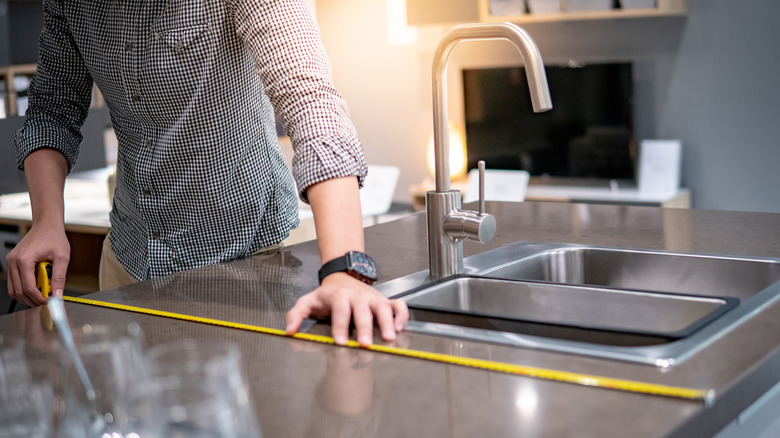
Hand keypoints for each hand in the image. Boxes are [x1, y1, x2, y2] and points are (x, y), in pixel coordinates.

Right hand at [6, 223, 69, 305]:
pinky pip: (14, 282)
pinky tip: (36, 289)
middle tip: (45, 301)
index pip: (28, 287)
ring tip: (41, 296)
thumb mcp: (62, 257)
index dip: (38, 298)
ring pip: (13, 289)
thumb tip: (57, 294)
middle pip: (18, 290)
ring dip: (26, 296)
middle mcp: (13, 261)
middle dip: (32, 300)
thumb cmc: (54, 237)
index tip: (48, 302)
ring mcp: (11, 261)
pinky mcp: (12, 262)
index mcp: (24, 259)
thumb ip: (59, 277)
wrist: (46, 225)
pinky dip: (23, 289)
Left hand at [286, 273, 408, 346]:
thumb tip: (289, 332)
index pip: (340, 311)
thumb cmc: (327, 294)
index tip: (340, 342)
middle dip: (365, 328)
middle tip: (365, 344)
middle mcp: (358, 296)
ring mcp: (373, 298)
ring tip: (389, 338)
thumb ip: (296, 315)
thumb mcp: (308, 301)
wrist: (342, 276)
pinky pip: (398, 306)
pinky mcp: (384, 300)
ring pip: (383, 308)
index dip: (340, 326)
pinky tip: (400, 328)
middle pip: (362, 311)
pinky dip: (401, 316)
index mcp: (339, 296)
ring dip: (387, 322)